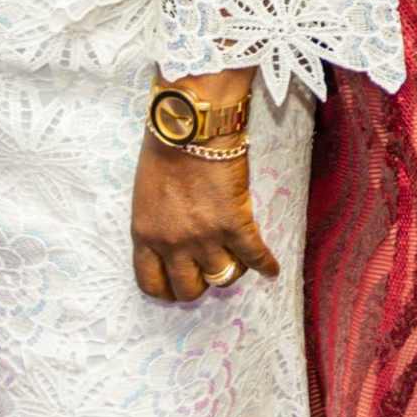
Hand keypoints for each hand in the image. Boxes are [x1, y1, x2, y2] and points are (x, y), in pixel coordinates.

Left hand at [130, 90, 275, 303]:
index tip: (177, 287)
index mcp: (146, 235)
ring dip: (231, 272)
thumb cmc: (165, 149)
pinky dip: (265, 265)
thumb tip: (172, 240)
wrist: (191, 125)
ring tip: (237, 262)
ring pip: (222, 277)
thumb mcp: (146, 195)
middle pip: (188, 289)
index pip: (151, 283)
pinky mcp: (234, 224)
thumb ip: (157, 223)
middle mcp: (172, 243)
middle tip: (208, 274)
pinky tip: (271, 269)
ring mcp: (204, 237)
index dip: (167, 291)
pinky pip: (253, 256)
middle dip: (200, 285)